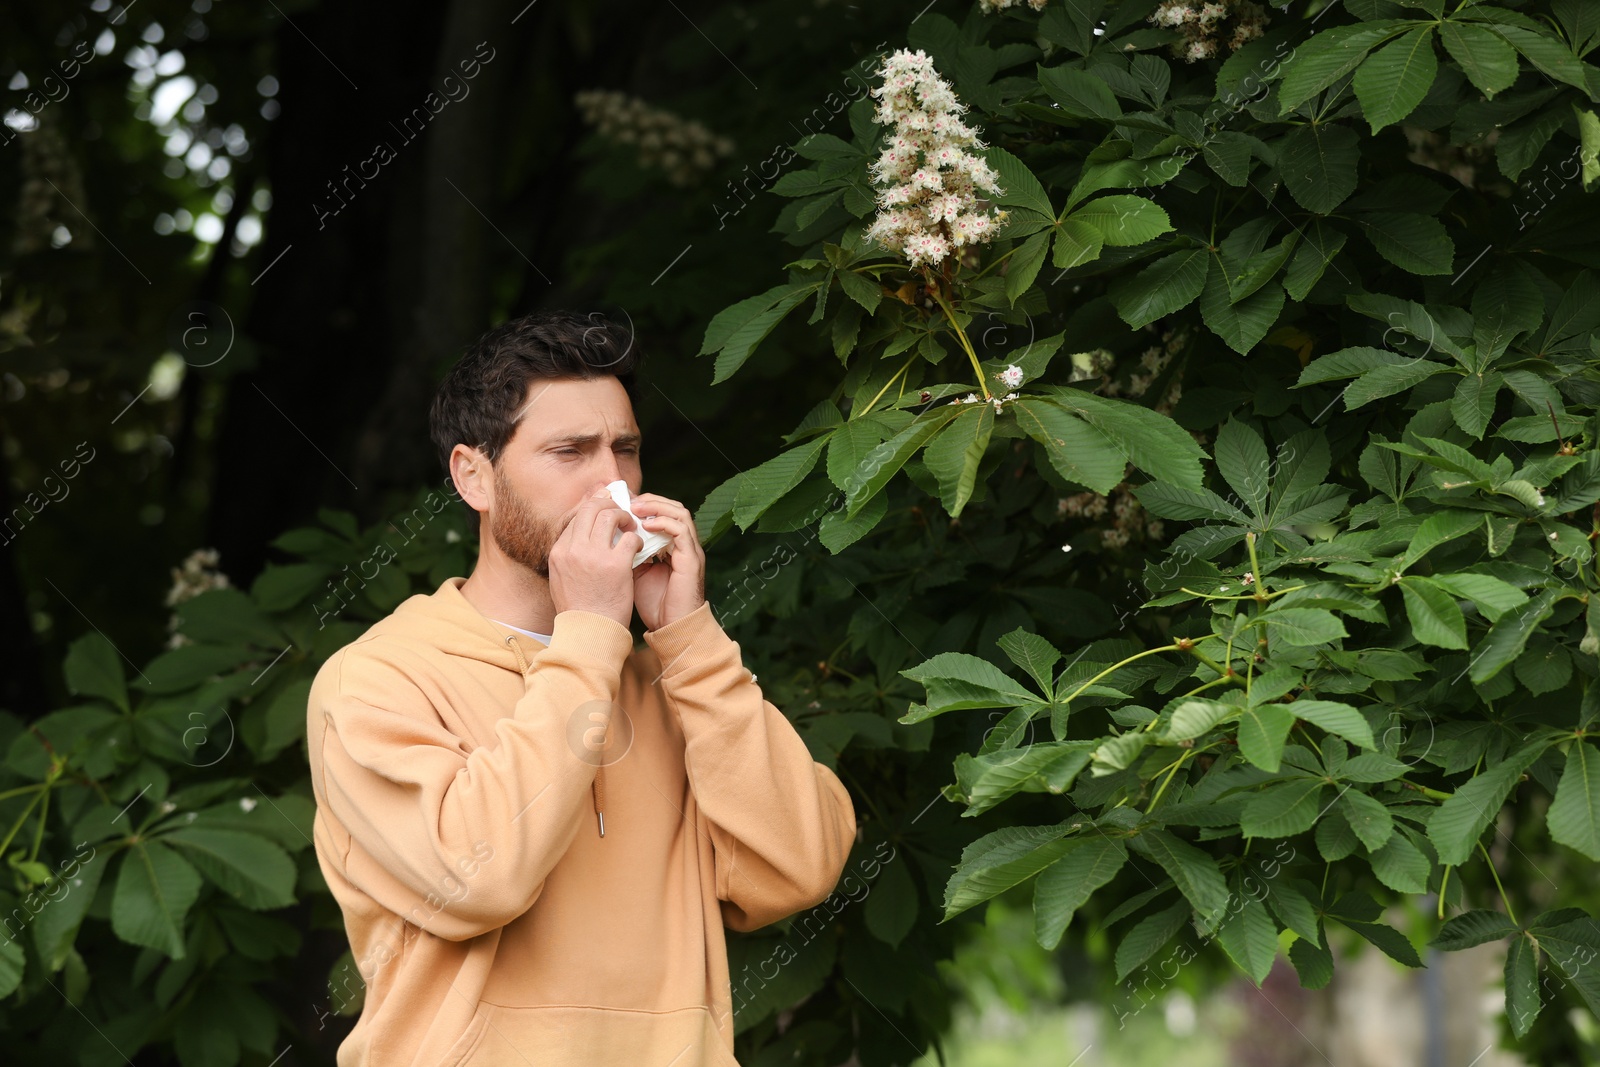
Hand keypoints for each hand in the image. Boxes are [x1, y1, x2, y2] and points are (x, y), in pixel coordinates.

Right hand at [547, 485, 642, 629]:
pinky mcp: (616, 565)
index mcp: (558, 552)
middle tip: (620, 510)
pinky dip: (637, 538)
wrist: (590, 632)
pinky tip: (639, 547)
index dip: (592, 504)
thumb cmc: (580, 608)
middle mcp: (573, 550)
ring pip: (610, 515)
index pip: (575, 515)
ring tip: (631, 526)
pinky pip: (630, 538)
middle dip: (608, 502)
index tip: (604, 502)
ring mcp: (594, 556)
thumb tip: (579, 534)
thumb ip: (568, 554)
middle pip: (591, 507)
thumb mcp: (561, 578)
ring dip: (624, 516)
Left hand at [628, 493, 704, 630]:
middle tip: (627, 501)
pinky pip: (681, 531)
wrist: (671, 628)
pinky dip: (663, 523)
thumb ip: (627, 552)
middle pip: (673, 506)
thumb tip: (607, 536)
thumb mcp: (635, 572)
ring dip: (656, 506)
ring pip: (680, 512)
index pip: (663, 513)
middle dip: (649, 500)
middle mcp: (684, 544)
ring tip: (635, 508)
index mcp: (672, 546)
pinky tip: (645, 525)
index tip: (621, 503)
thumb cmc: (654, 604)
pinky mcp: (692, 559)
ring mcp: (690, 550)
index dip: (644, 504)